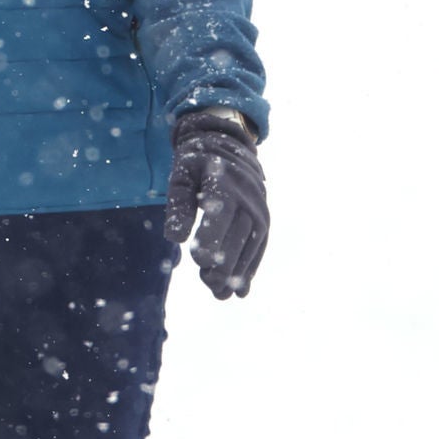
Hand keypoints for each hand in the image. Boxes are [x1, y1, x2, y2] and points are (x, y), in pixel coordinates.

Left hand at [163, 110, 266, 299]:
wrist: (228, 144)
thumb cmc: (196, 163)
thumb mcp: (181, 176)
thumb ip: (178, 205)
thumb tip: (174, 239)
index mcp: (223, 181)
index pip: (220, 214)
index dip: (212, 240)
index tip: (199, 262)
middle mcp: (247, 195)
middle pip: (237, 235)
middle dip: (225, 264)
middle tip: (208, 285)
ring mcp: (259, 207)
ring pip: (251, 244)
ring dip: (237, 272)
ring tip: (219, 294)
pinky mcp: (264, 217)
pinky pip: (260, 245)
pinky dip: (251, 268)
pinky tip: (241, 290)